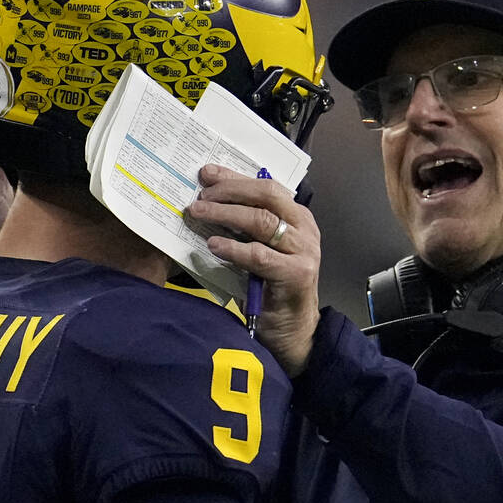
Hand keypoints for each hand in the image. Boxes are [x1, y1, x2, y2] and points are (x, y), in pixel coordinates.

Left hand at [186, 164, 320, 375]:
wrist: (293, 329)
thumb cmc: (271, 288)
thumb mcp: (260, 249)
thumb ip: (244, 227)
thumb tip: (208, 203)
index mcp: (297, 217)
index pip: (265, 186)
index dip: (234, 178)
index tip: (206, 173)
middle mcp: (304, 229)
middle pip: (265, 196)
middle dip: (229, 191)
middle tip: (200, 196)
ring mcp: (303, 251)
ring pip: (261, 221)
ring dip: (224, 215)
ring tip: (198, 213)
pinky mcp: (296, 274)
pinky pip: (259, 255)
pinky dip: (233, 248)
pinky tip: (213, 245)